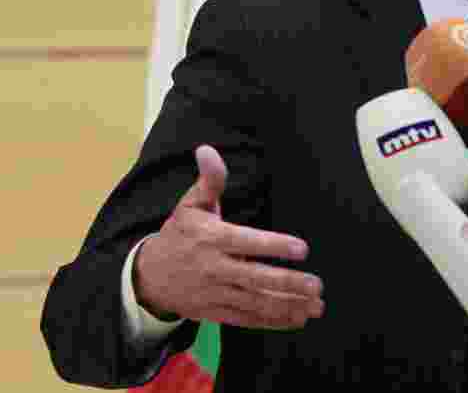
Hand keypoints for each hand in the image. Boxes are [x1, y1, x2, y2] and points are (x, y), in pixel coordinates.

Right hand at [134, 145, 324, 328]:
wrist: (148, 277)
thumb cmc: (179, 234)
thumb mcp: (191, 204)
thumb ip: (209, 180)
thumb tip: (207, 150)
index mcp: (211, 238)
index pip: (247, 243)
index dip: (275, 246)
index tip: (302, 249)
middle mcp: (214, 268)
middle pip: (255, 279)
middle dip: (288, 283)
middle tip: (317, 285)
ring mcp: (216, 293)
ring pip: (256, 303)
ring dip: (288, 306)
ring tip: (316, 305)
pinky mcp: (217, 312)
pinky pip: (248, 319)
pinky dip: (274, 321)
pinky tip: (299, 318)